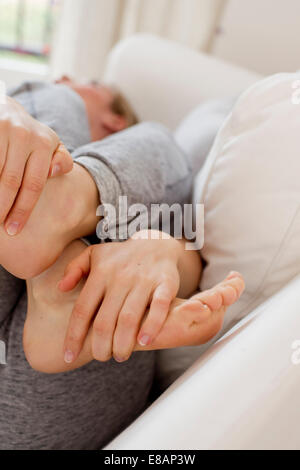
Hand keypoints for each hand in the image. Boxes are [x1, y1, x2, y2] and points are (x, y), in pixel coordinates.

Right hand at [0, 96, 72, 234]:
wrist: (6, 109)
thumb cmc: (32, 139)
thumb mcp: (52, 146)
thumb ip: (62, 161)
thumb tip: (55, 171)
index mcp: (44, 143)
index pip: (34, 185)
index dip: (23, 210)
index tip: (15, 229)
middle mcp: (24, 134)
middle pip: (11, 182)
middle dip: (4, 208)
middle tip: (0, 228)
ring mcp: (3, 130)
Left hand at [59, 231, 181, 363]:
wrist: (157, 242)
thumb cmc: (121, 256)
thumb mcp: (94, 254)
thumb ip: (74, 268)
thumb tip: (61, 288)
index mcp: (100, 273)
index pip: (82, 310)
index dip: (74, 336)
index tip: (69, 356)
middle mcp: (120, 277)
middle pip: (104, 320)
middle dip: (100, 346)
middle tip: (102, 357)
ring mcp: (144, 280)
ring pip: (129, 318)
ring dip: (122, 343)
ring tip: (120, 355)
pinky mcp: (166, 283)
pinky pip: (159, 307)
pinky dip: (152, 326)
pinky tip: (144, 341)